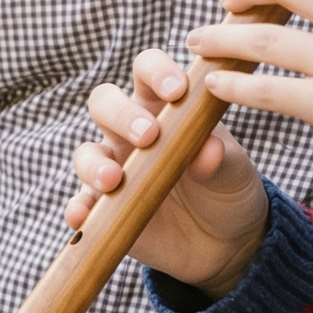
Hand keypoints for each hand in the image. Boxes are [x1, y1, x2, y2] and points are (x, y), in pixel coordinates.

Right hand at [72, 47, 269, 297]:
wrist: (226, 243)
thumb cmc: (228, 188)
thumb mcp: (233, 170)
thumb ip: (220, 158)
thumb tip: (208, 149)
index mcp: (164, 105)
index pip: (148, 69)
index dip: (156, 71)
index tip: (177, 90)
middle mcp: (130, 131)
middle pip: (105, 102)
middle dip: (122, 114)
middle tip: (149, 135)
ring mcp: (114, 169)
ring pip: (86, 153)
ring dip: (94, 163)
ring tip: (114, 179)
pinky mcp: (105, 210)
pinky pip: (81, 205)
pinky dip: (78, 209)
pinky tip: (83, 216)